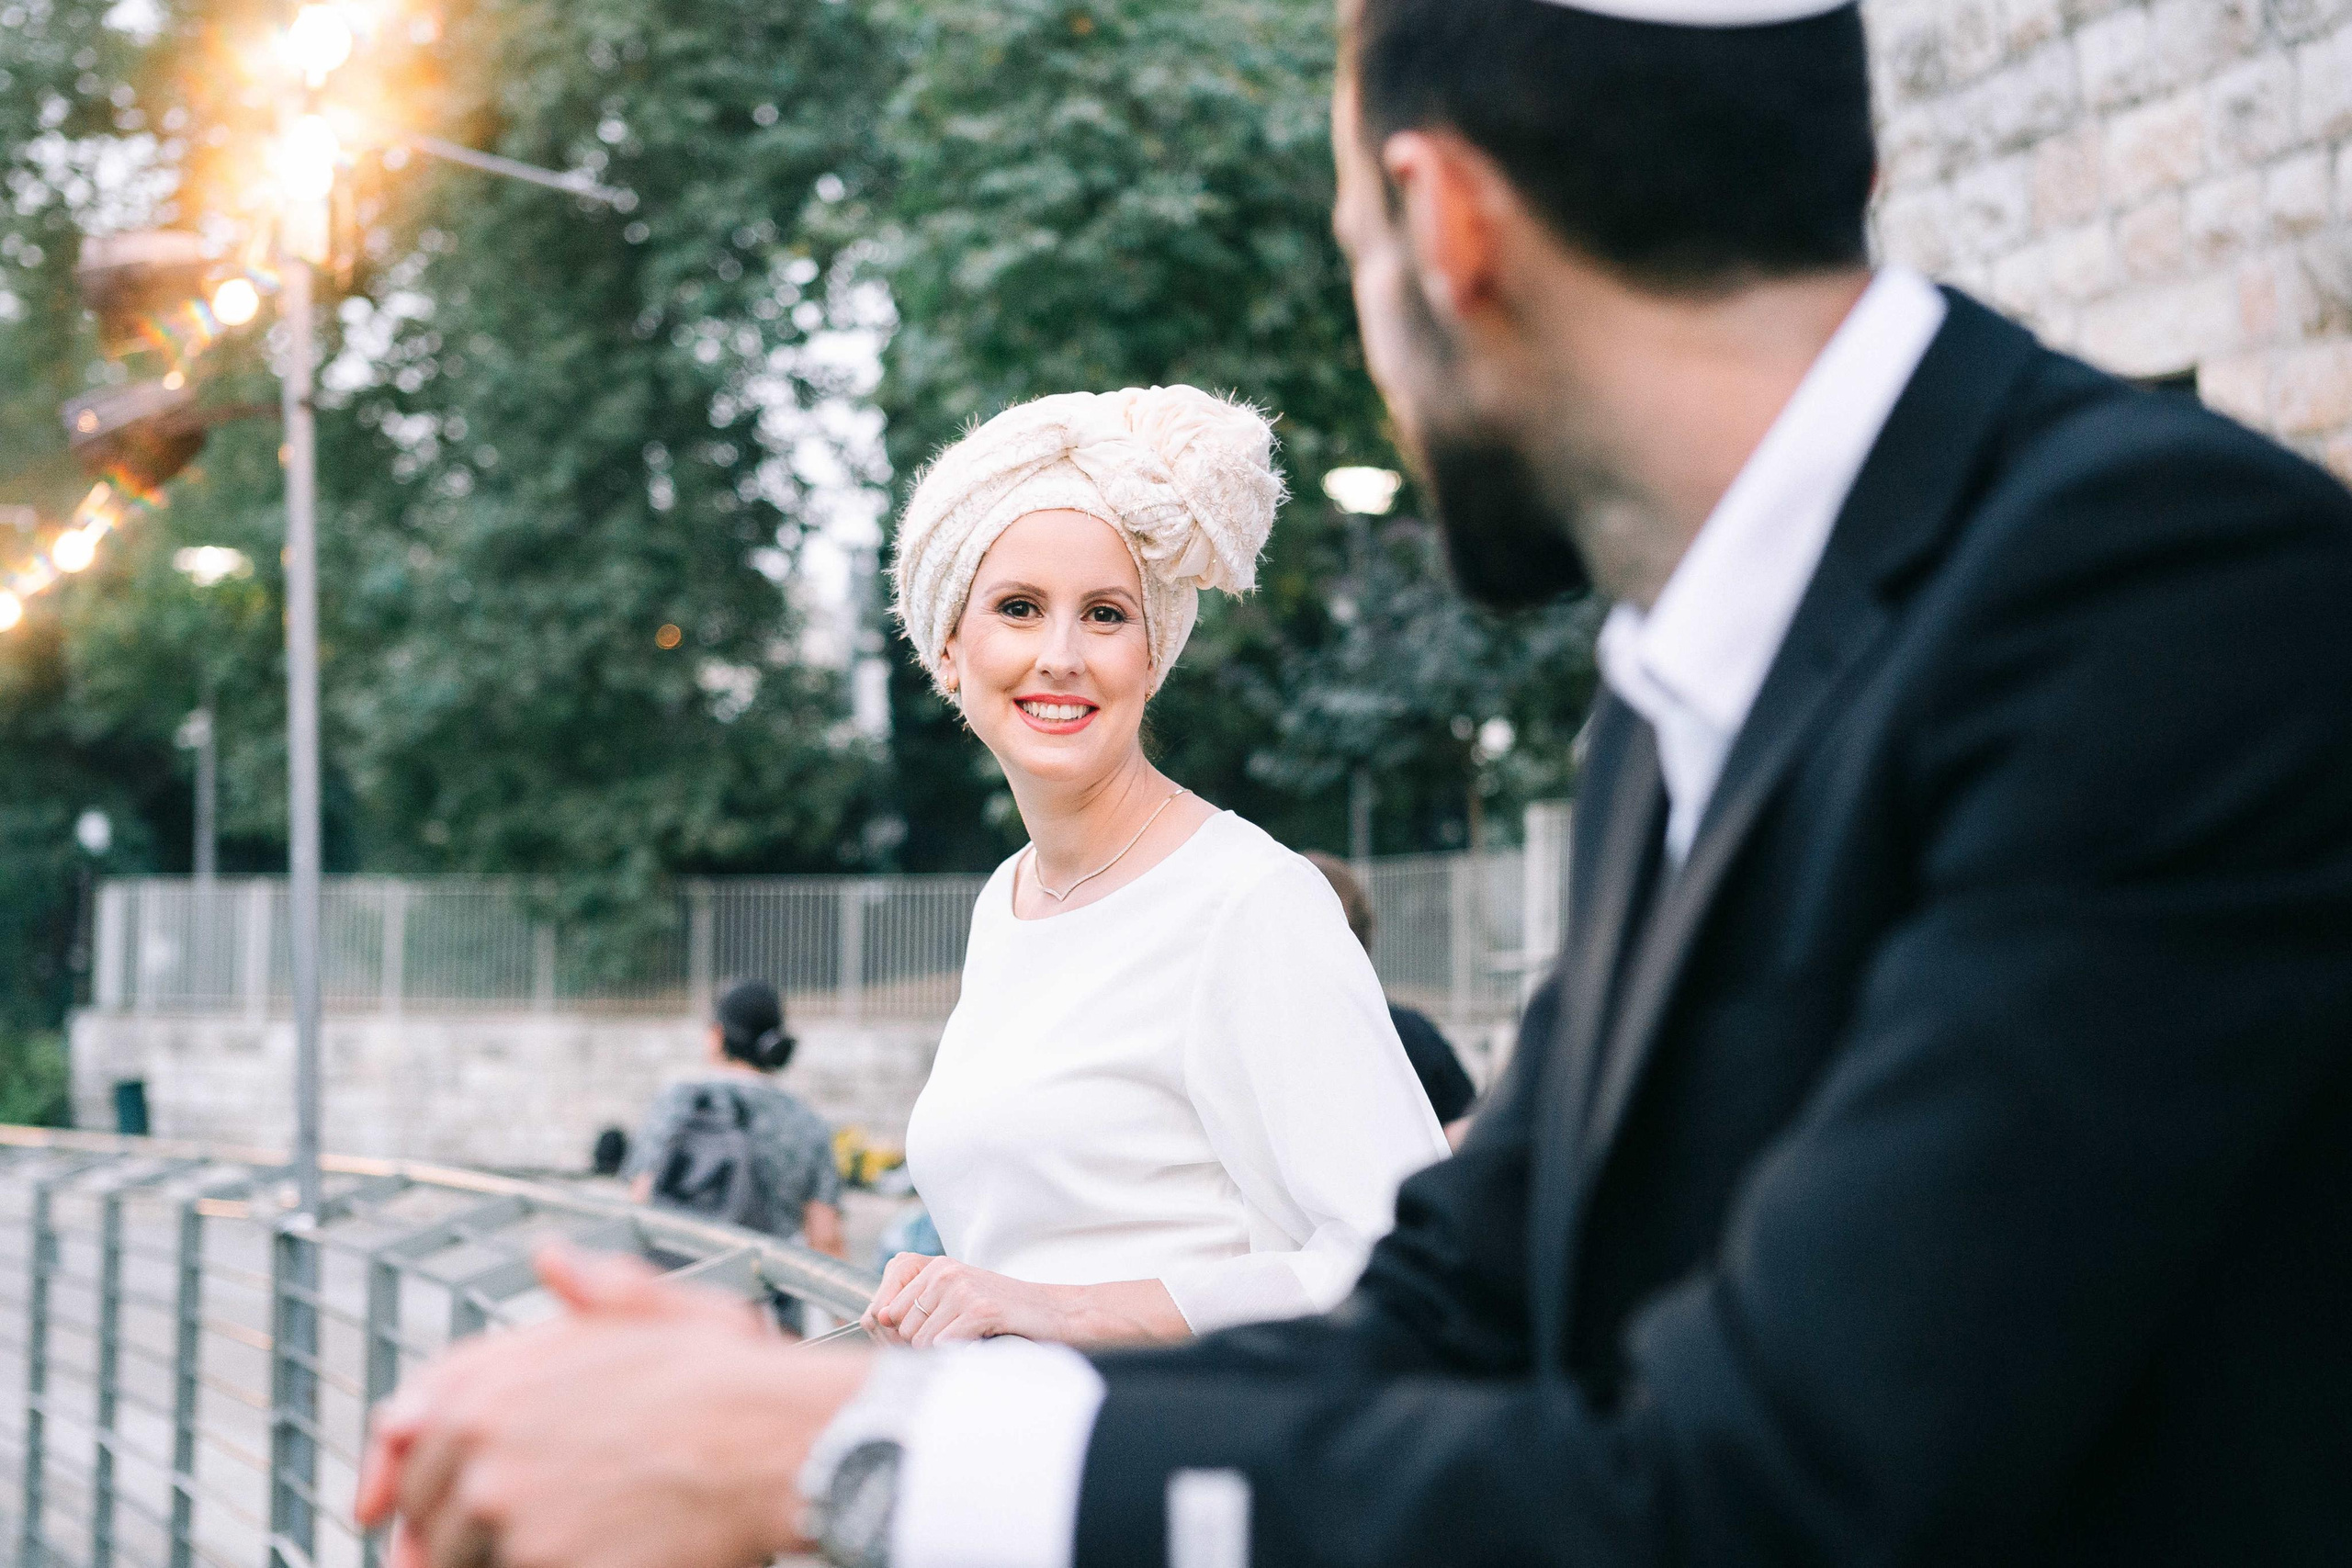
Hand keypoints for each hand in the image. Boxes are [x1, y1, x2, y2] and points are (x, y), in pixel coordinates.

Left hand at [354, 1246, 871, 1567]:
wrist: (777, 1444)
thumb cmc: (732, 1382)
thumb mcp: (662, 1309)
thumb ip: (593, 1290)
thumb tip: (552, 1260)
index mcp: (498, 1380)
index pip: (404, 1427)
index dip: (389, 1468)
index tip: (379, 1502)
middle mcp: (486, 1448)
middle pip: (427, 1505)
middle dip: (450, 1519)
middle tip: (504, 1524)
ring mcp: (509, 1517)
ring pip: (464, 1556)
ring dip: (495, 1554)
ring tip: (564, 1532)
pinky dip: (535, 1567)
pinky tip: (590, 1548)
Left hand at [862, 1254, 1064, 1345]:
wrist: (1055, 1313)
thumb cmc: (1002, 1312)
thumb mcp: (956, 1298)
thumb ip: (917, 1305)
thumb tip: (875, 1319)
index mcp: (934, 1266)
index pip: (885, 1310)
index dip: (897, 1336)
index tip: (926, 1341)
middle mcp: (944, 1271)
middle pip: (900, 1329)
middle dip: (918, 1347)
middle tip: (952, 1345)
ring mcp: (962, 1288)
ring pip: (920, 1342)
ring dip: (942, 1354)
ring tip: (968, 1343)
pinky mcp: (980, 1309)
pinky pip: (944, 1346)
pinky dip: (957, 1355)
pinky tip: (978, 1346)